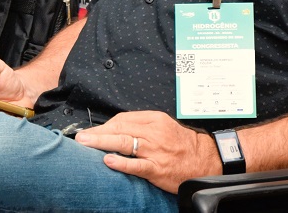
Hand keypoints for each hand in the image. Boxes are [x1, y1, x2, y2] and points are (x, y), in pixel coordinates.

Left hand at [74, 111, 220, 193]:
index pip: (123, 119)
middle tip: (81, 138)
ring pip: (124, 143)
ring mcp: (155, 151)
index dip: (105, 125)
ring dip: (102, 143)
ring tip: (86, 144)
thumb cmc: (182, 144)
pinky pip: (136, 165)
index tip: (91, 131)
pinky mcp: (157, 169)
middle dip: (97, 133)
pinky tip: (108, 161)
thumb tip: (116, 127)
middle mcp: (153, 133)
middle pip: (120, 129)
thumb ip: (142, 125)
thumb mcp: (163, 126)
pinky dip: (121, 162)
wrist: (206, 160)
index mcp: (154, 120)